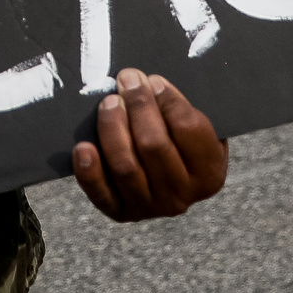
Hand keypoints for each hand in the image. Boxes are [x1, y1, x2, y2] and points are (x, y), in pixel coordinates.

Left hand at [72, 69, 227, 221]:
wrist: (166, 181)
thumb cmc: (180, 143)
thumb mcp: (196, 128)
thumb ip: (180, 109)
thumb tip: (150, 82)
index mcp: (209, 173)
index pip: (189, 130)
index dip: (169, 100)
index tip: (154, 80)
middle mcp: (182, 196)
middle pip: (154, 145)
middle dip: (138, 106)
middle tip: (127, 80)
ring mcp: (150, 208)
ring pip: (126, 166)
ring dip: (113, 128)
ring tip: (109, 102)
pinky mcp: (121, 213)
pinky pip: (101, 194)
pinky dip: (90, 171)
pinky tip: (83, 146)